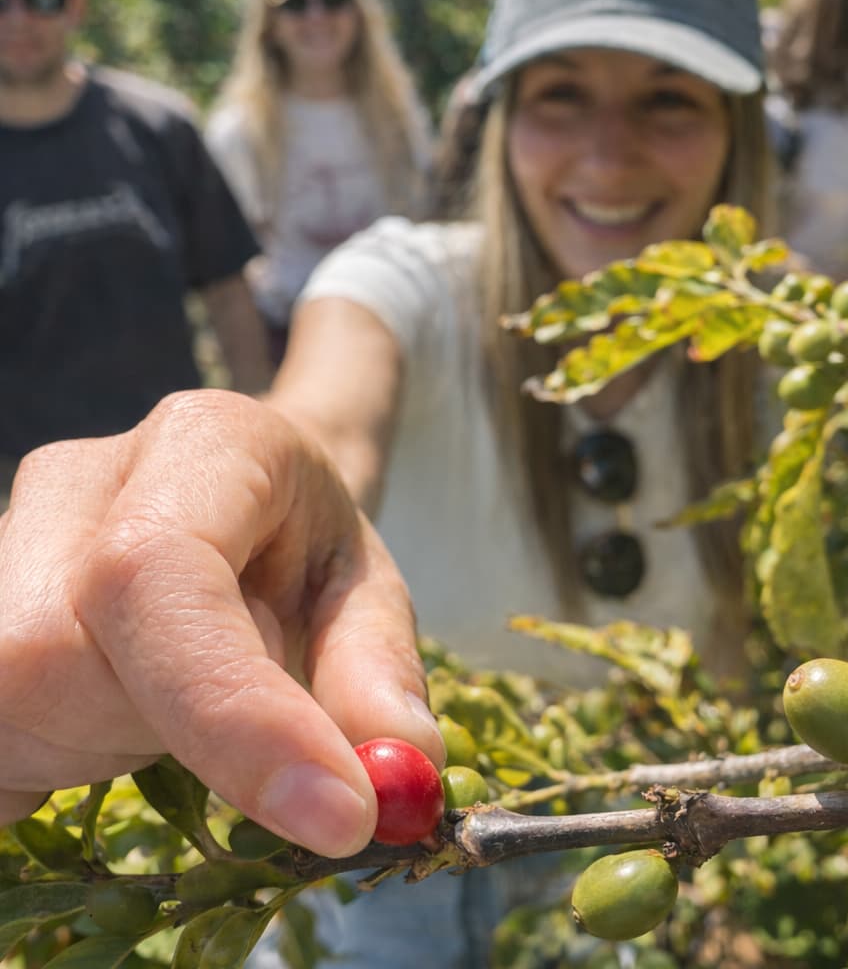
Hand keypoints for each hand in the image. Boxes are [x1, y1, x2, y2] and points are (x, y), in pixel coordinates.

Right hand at [0, 391, 442, 855]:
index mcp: (207, 446)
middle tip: (219, 718)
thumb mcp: (366, 595)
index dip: (231, 712)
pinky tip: (106, 721)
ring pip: (2, 701)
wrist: (251, 502)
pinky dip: (41, 763)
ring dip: (90, 750)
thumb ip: (378, 674)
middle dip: (140, 732)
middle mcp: (81, 479)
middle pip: (45, 653)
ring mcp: (12, 532)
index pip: (161, 573)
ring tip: (164, 704)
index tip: (336, 813)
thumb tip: (396, 776)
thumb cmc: (306, 548)